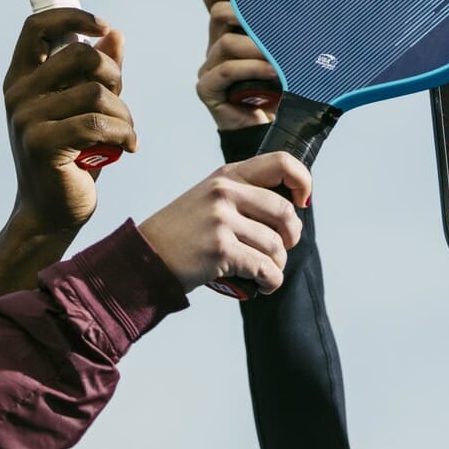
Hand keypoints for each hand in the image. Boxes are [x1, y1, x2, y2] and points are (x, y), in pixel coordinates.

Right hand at [1, 8, 135, 239]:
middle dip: (114, 75)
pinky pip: (98, 122)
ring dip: (124, 113)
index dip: (73, 16)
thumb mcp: (84, 107)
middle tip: (120, 101)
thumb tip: (114, 34)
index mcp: (22, 78)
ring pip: (96, 92)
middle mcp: (18, 94)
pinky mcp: (42, 144)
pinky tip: (128, 147)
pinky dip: (123, 133)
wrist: (51, 213)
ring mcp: (26, 119)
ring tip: (125, 132)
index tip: (102, 27)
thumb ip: (97, 72)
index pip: (36, 26)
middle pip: (80, 54)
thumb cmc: (72, 156)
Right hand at [137, 153, 309, 293]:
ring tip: (266, 272)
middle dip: (292, 237)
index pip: (281, 162)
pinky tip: (264, 285)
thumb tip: (290, 206)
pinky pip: (265, 268)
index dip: (303, 181)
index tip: (303, 203)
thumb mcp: (209, 198)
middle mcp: (225, 192)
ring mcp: (221, 220)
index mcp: (227, 175)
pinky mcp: (219, 249)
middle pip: (285, 211)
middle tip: (283, 248)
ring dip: (277, 265)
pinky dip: (271, 281)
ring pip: (276, 245)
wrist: (145, 257)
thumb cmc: (182, 233)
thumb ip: (243, 194)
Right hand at [197, 0, 280, 130]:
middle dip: (247, 13)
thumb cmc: (284, 86)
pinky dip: (251, 68)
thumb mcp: (286, 53)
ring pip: (225, 43)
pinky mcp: (207, 89)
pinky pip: (224, 70)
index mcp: (230, 31)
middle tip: (275, 20)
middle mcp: (216, 46)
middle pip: (218, 14)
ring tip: (280, 55)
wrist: (273, 127)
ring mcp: (209, 67)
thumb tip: (319, 5)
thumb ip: (288, 32)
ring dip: (256, 47)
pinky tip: (273, 72)